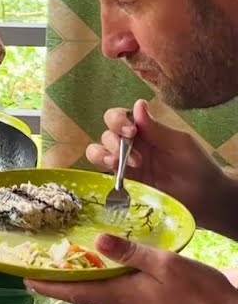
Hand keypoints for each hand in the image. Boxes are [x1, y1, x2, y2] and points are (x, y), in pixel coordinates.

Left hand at [27, 235, 237, 303]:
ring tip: (69, 263)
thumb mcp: (167, 265)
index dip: (48, 284)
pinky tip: (111, 271)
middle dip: (61, 281)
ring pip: (103, 295)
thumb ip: (131, 252)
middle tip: (40, 267)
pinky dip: (108, 283)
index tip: (24, 277)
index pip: (75, 291)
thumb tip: (97, 239)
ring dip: (84, 281)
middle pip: (85, 293)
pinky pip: (121, 297)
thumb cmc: (201, 295)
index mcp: (122, 297)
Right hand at [86, 99, 228, 228]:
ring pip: (98, 150)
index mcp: (144, 131)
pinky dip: (101, 165)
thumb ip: (157, 128)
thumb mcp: (181, 144)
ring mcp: (125, 164)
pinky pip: (102, 170)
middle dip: (113, 140)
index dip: (118, 120)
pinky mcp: (123, 181)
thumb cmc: (198, 167)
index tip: (130, 130)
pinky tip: (113, 168)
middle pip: (107, 132)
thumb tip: (137, 104)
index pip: (120, 117)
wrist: (206, 200)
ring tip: (116, 162)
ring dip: (103, 152)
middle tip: (134, 156)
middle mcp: (131, 145)